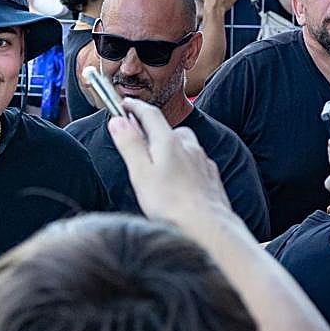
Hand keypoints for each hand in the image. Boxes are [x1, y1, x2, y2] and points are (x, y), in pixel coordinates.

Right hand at [107, 98, 231, 232]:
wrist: (208, 226)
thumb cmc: (172, 204)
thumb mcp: (140, 173)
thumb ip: (130, 144)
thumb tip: (118, 121)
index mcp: (169, 142)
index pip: (150, 114)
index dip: (135, 107)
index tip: (125, 104)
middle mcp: (189, 146)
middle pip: (169, 130)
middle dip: (154, 131)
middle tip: (139, 143)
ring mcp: (202, 161)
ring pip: (185, 146)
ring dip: (171, 148)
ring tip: (160, 166)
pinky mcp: (211, 177)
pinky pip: (195, 162)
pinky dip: (185, 164)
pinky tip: (180, 180)